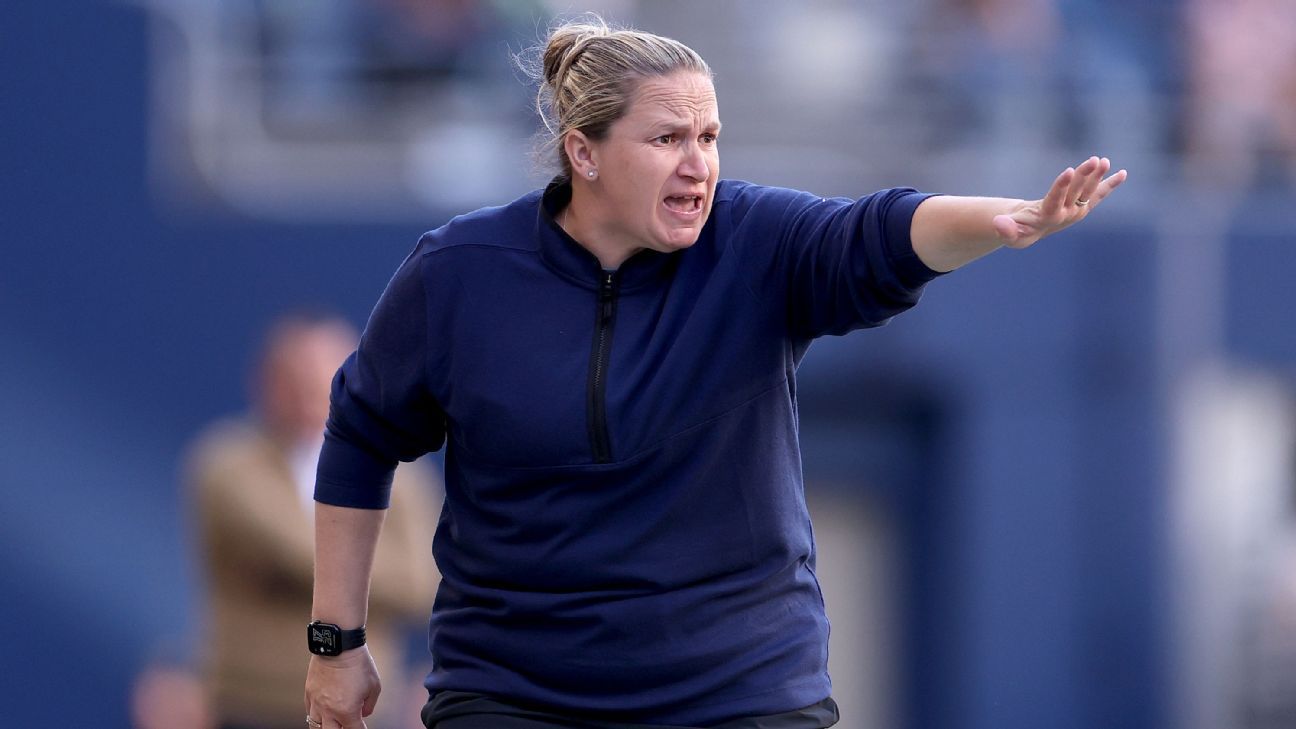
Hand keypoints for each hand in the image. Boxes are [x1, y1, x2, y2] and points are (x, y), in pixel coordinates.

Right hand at [304, 647, 380, 728]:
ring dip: (326, 726)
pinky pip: (309, 711)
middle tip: (347, 724)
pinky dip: (316, 714)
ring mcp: (316, 702)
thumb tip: (363, 714)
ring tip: (333, 722)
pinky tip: (323, 711)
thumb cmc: (359, 664)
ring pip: (315, 726)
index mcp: (347, 710)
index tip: (362, 727)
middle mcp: (329, 710)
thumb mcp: (374, 686)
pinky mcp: (309, 692)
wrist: (339, 645)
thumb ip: (369, 705)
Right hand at [993, 156, 1126, 248]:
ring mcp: (1077, 210)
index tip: (1067, 171)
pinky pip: (1098, 194)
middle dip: (1085, 176)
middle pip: (1076, 193)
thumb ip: (1005, 229)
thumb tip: (998, 222)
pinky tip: (1123, 173)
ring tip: (1104, 161)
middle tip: (1094, 160)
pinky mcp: (1082, 205)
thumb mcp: (1009, 232)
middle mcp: (1067, 214)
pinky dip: (1110, 184)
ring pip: (1088, 191)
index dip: (1062, 186)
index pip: (1056, 200)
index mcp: (1048, 218)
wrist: (1031, 232)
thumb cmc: (1018, 231)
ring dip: (1097, 176)